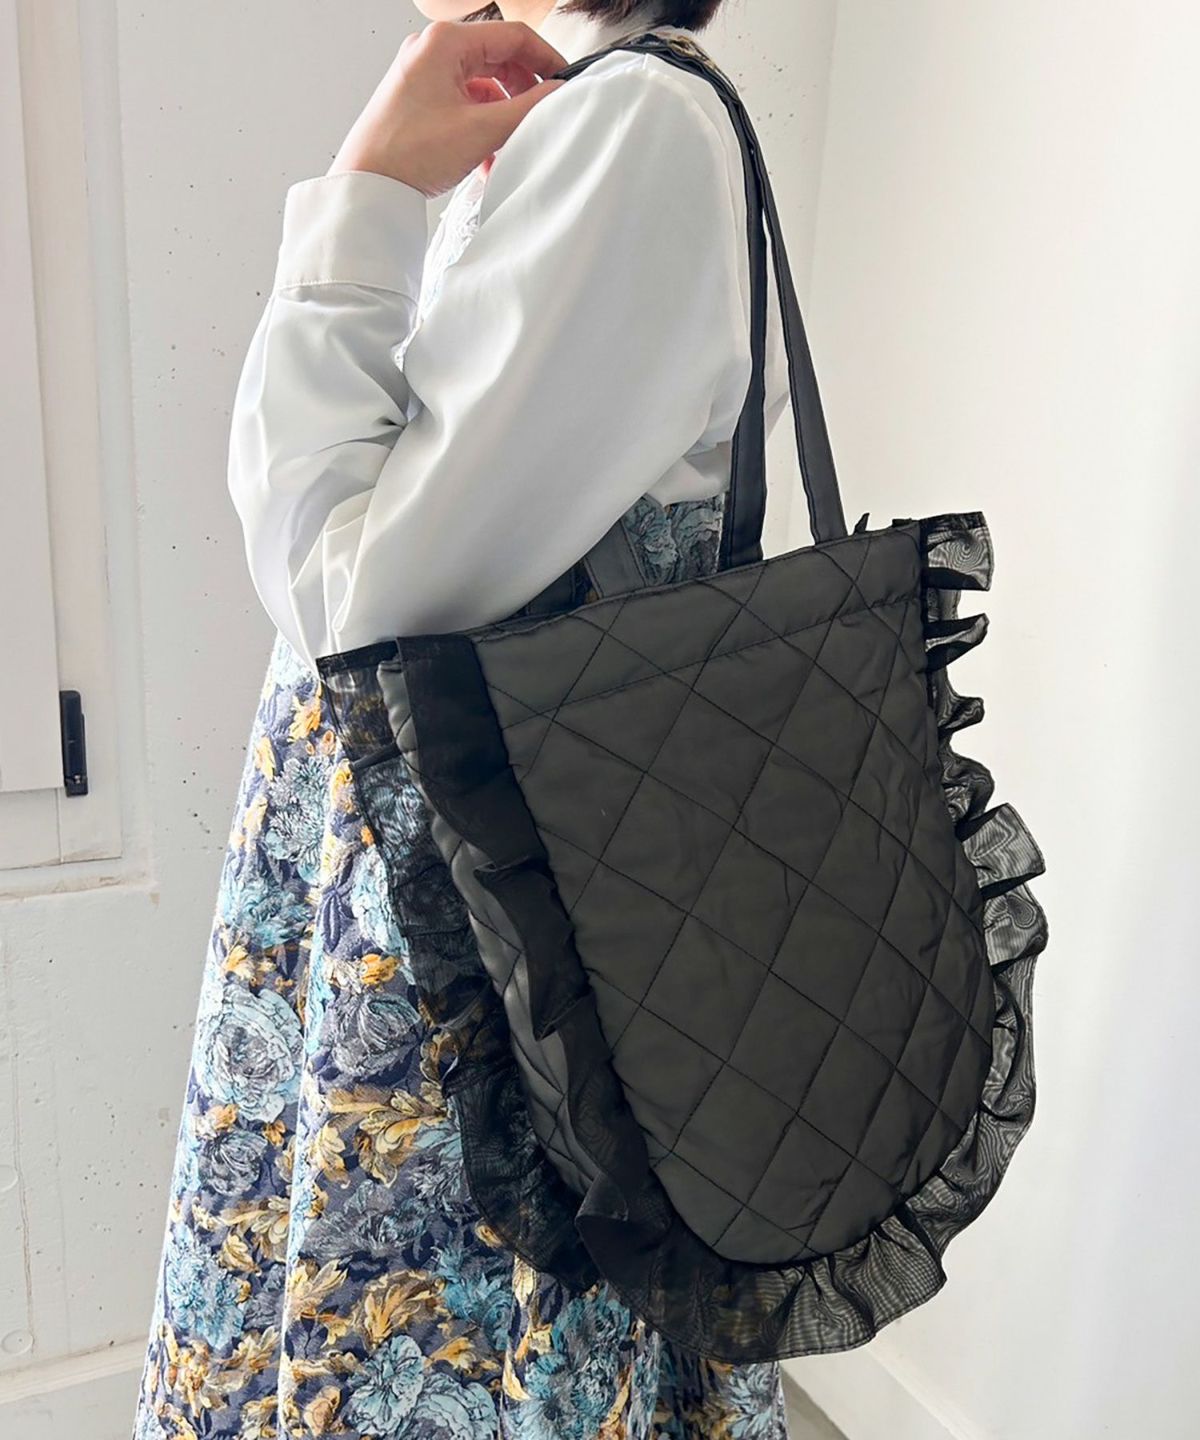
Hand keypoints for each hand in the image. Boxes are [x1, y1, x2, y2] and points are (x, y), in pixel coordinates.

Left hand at [328, 19, 568, 197]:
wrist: (366, 184)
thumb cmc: (408, 153)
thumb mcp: (481, 130)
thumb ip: (527, 109)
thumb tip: (558, 95)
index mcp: (444, 42)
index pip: (513, 36)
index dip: (546, 59)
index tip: (565, 83)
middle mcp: (432, 50)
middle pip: (498, 58)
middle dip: (524, 90)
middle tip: (543, 115)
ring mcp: (424, 74)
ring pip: (483, 84)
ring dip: (503, 114)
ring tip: (512, 143)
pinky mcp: (420, 99)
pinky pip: (465, 103)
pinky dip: (483, 124)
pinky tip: (490, 156)